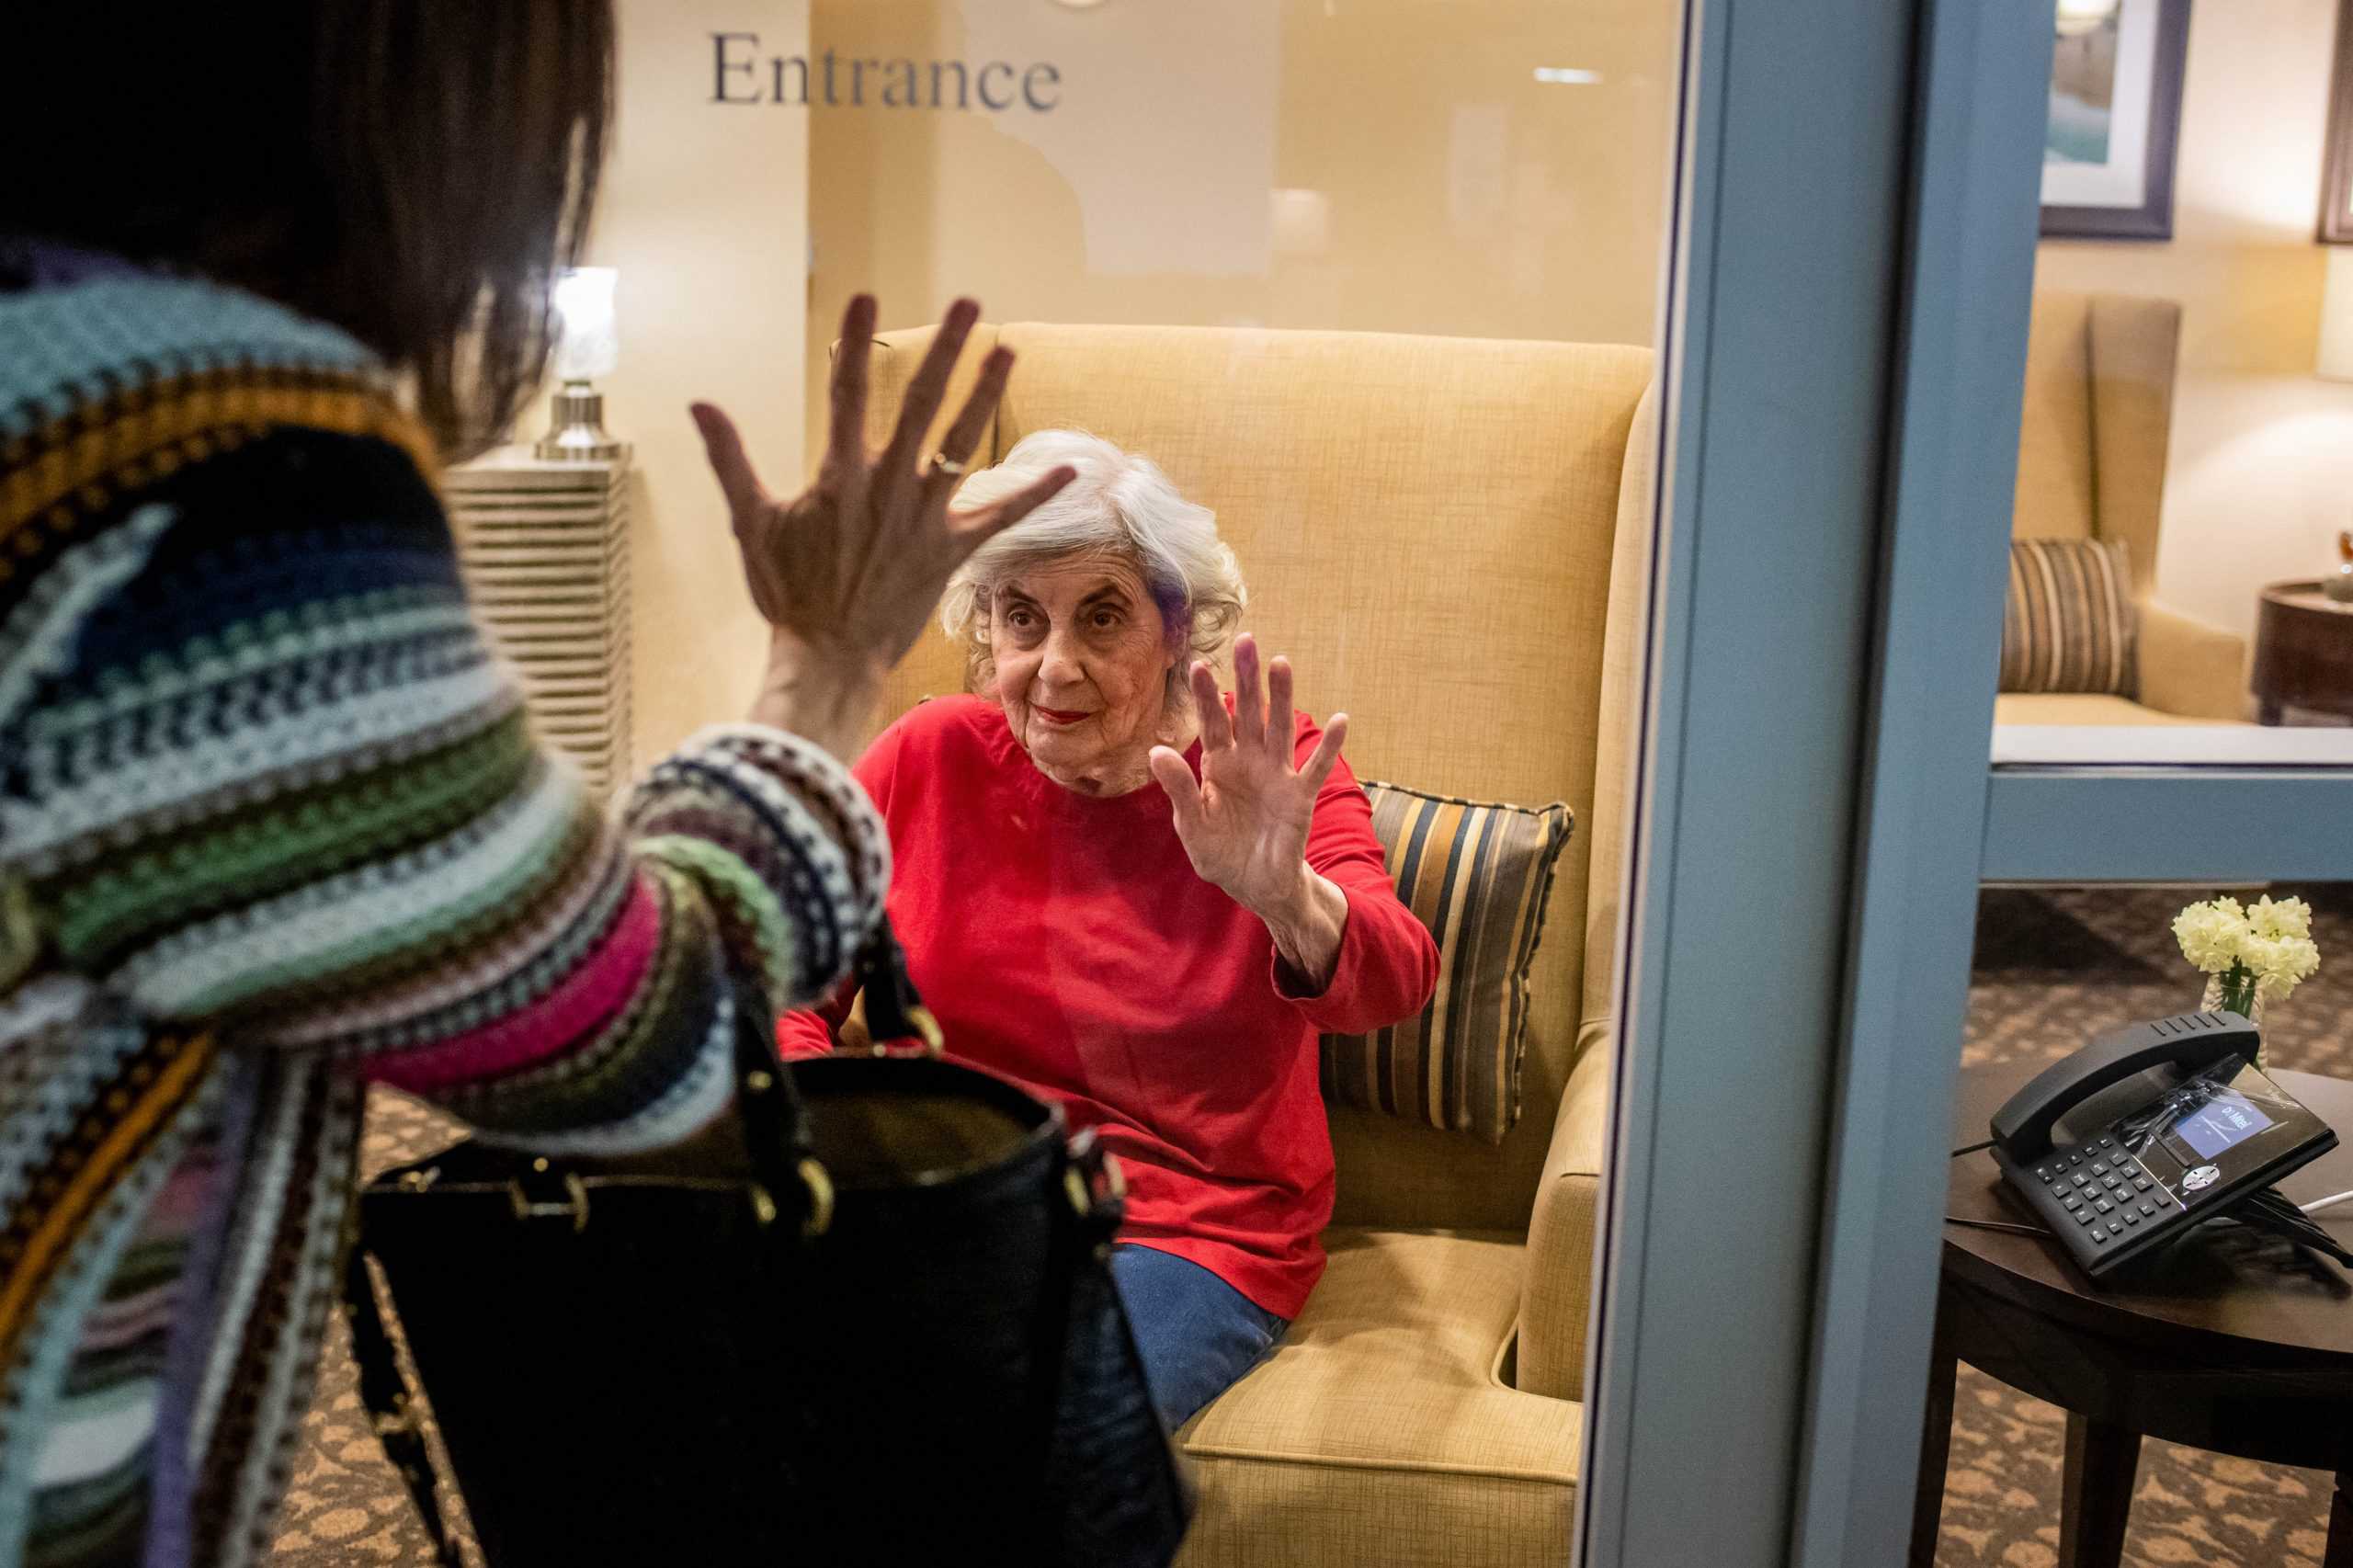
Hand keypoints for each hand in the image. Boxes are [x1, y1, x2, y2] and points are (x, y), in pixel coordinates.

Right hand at [690, 295, 1075, 755]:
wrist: (828, 656)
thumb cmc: (786, 593)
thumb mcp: (750, 524)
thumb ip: (730, 459)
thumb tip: (699, 403)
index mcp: (840, 475)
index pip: (845, 392)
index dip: (854, 342)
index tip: (862, 296)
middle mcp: (888, 487)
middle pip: (920, 403)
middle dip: (945, 349)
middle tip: (968, 304)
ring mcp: (924, 517)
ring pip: (961, 443)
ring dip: (985, 395)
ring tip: (1007, 351)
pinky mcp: (950, 550)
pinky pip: (1001, 516)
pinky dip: (1035, 493)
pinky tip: (1071, 470)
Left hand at [1147, 635, 1347, 921]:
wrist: (1255, 886)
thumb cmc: (1222, 853)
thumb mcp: (1192, 825)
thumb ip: (1179, 789)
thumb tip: (1156, 751)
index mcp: (1219, 766)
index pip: (1212, 723)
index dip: (1206, 696)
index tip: (1197, 665)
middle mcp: (1249, 762)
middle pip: (1249, 714)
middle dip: (1247, 680)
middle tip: (1246, 641)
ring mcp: (1276, 776)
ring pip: (1280, 730)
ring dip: (1282, 698)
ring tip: (1281, 663)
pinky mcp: (1299, 797)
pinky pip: (1316, 769)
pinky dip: (1329, 747)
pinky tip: (1340, 720)